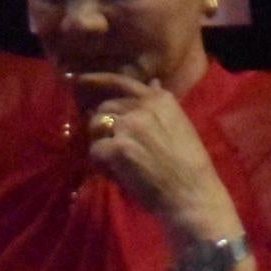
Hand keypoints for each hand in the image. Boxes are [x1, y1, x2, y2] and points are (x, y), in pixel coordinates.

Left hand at [72, 72, 237, 242]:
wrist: (191, 192)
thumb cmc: (189, 164)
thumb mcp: (180, 124)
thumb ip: (160, 104)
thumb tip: (152, 83)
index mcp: (159, 99)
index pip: (122, 82)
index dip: (98, 79)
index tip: (79, 79)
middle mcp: (142, 107)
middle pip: (105, 107)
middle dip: (103, 124)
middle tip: (111, 144)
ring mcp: (128, 126)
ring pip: (97, 126)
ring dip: (101, 142)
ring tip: (115, 161)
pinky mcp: (117, 148)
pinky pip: (95, 150)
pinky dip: (101, 164)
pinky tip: (116, 173)